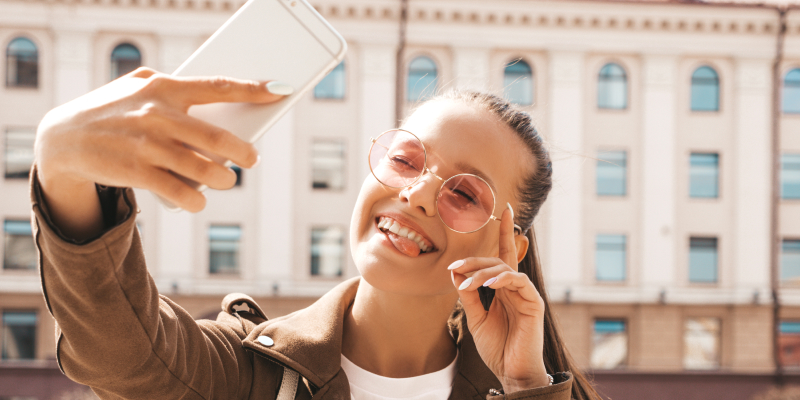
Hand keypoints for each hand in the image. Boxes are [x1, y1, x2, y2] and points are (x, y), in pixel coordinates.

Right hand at [35, 67, 287, 238]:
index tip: (279, 91)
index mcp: (163, 88)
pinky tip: (199, 201)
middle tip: (252, 159)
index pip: (216, 87)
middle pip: (216, 136)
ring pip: (202, 168)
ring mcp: (147, 145)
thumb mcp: (138, 87)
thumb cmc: (112, 110)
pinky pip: (179, 191)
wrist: (63, 139)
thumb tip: (221, 105)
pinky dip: (195, 200)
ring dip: (222, 179)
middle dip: (242, 151)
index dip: (252, 89)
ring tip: (226, 179)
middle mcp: (157, 115)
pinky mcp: (136, 172)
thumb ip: (174, 90)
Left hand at [449, 205, 548, 392]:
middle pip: (498, 260)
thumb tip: (455, 272)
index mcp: (504, 289)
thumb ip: (468, 294)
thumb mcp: (475, 318)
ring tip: (466, 283)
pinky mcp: (534, 304)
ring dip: (482, 273)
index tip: (503, 210)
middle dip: (474, 261)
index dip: (504, 232)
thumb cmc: (497, 347)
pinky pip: (519, 282)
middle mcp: (516, 287)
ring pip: (504, 270)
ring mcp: (527, 294)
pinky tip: (489, 284)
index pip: (503, 256)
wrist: (511, 372)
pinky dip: (502, 279)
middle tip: (455, 267)